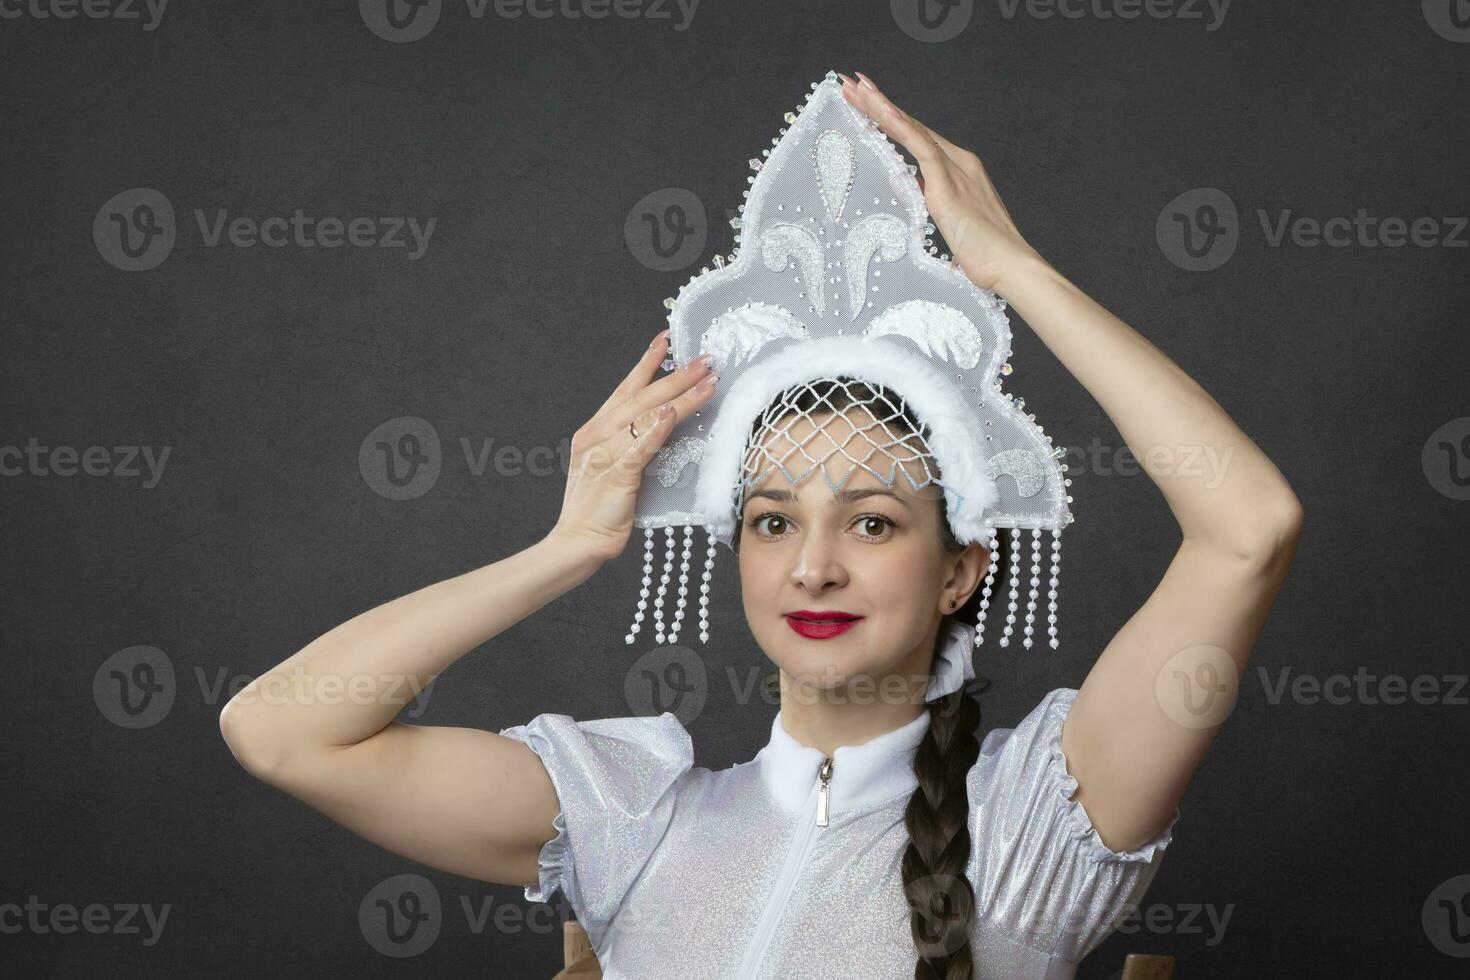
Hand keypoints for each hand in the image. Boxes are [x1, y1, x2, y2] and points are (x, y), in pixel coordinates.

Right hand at [549, 330, 718, 563]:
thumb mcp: (613, 467)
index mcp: (594, 431)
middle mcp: (597, 436)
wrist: (578, 542)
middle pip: (642, 397)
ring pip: (646, 417)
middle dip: (677, 375)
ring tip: (708, 381)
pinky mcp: (616, 477)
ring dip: (680, 397)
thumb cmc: (600, 509)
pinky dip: (656, 430)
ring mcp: (604, 455)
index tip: (668, 339)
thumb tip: (665, 423)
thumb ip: (632, 444)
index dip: (648, 363)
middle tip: (707, 359)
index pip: (625, 389)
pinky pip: (639, 449)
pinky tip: (674, 414)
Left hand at [837, 70, 1046, 293]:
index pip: (916, 137)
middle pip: (910, 126)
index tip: (865, 102)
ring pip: (912, 130)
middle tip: (851, 82)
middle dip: (878, 103)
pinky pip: (922, 149)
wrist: (1010, 266)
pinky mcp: (949, 186)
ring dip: (881, 107)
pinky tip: (882, 111)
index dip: (889, 119)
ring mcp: (954, 171)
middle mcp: (957, 163)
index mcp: (957, 171)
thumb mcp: (949, 222)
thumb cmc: (984, 253)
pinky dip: (901, 127)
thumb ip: (932, 200)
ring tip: (856, 87)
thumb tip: (912, 187)